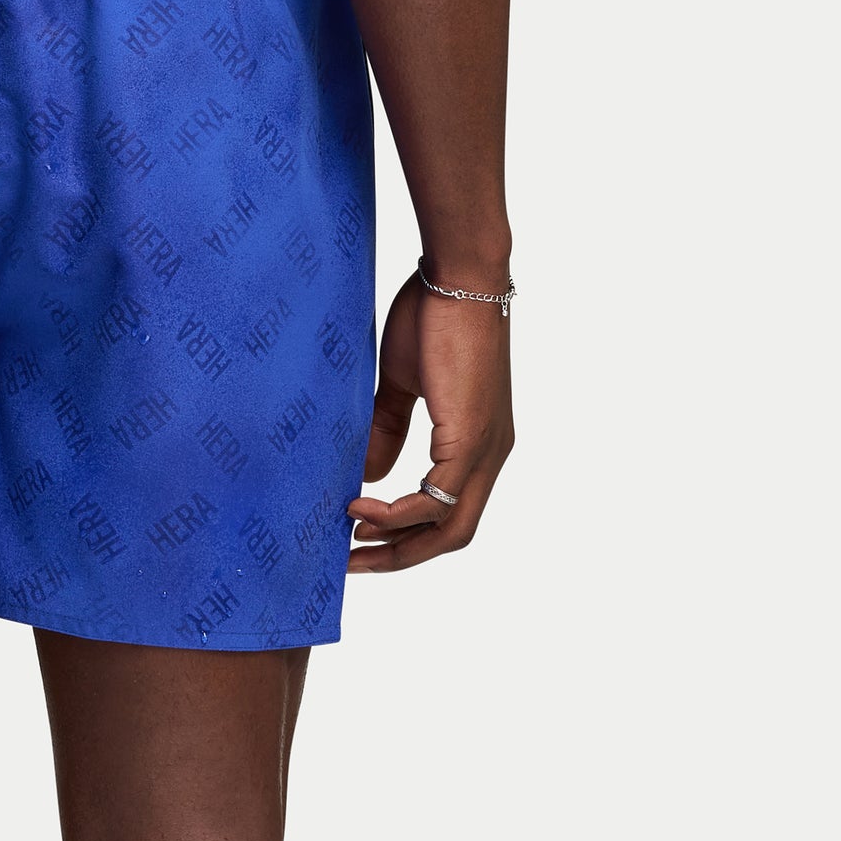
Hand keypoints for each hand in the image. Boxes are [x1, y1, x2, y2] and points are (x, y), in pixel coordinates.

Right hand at [346, 269, 512, 572]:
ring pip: (448, 527)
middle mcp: (491, 453)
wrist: (459, 276)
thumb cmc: (433, 315)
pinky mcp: (472, 438)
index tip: (360, 543)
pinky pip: (436, 500)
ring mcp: (486, 449)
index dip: (406, 537)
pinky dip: (397, 515)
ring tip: (350, 540)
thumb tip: (370, 477)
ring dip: (396, 544)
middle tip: (351, 564)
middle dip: (400, 558)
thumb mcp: (404, 383)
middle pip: (452, 535)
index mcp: (478, 442)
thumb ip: (389, 428)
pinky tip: (360, 510)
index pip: (448, 513)